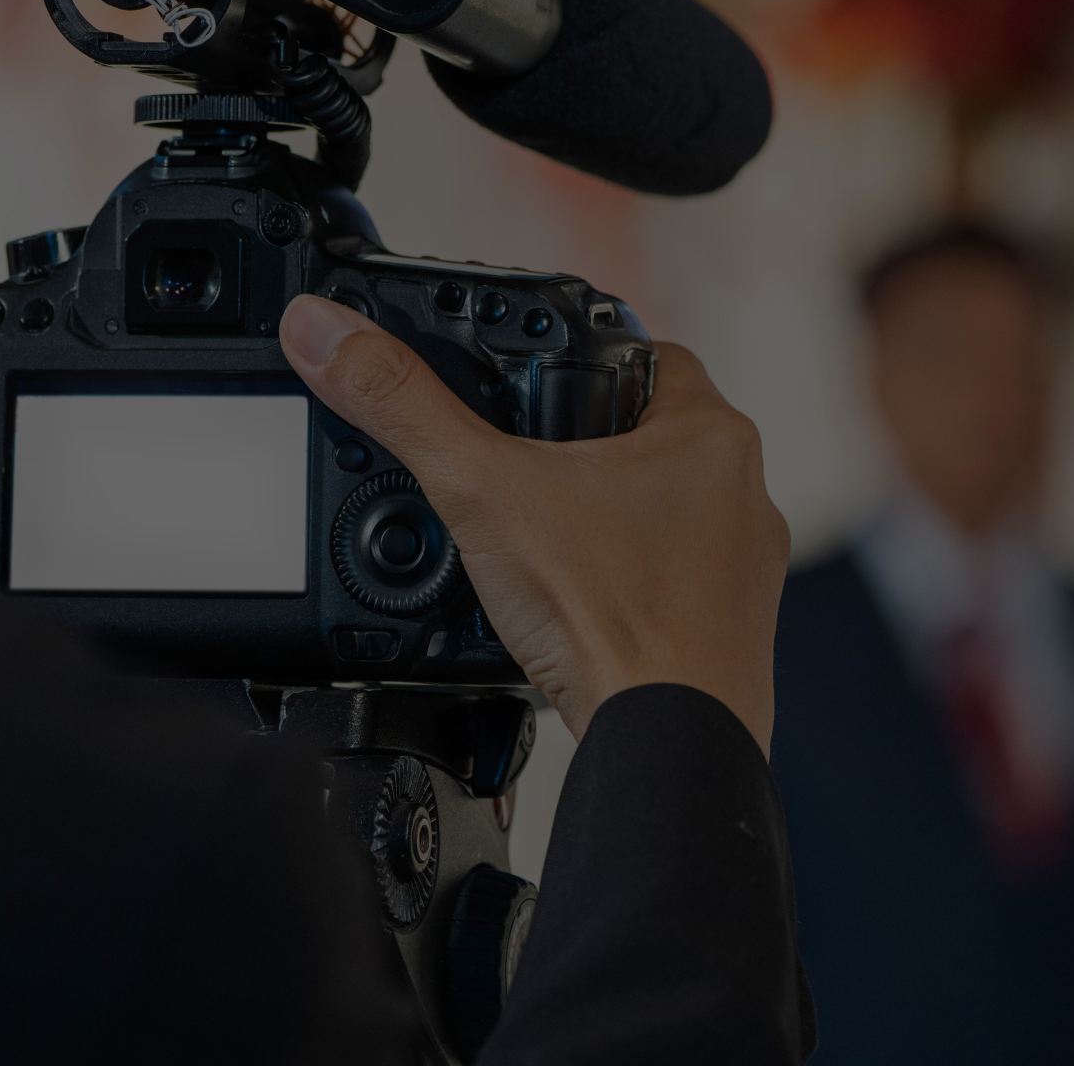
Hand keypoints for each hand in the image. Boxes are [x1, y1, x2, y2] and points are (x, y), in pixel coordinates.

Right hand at [279, 294, 787, 755]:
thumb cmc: (612, 621)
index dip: (586, 355)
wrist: (665, 742)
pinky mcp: (729, 630)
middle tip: (521, 455)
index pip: (649, 353)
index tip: (536, 372)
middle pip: (653, 433)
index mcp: (711, 433)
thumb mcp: (481, 491)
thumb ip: (402, 405)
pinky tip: (572, 600)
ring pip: (665, 510)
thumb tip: (329, 333)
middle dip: (586, 442)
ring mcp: (743, 567)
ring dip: (608, 514)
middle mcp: (744, 494)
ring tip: (538, 531)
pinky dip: (623, 580)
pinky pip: (670, 579)